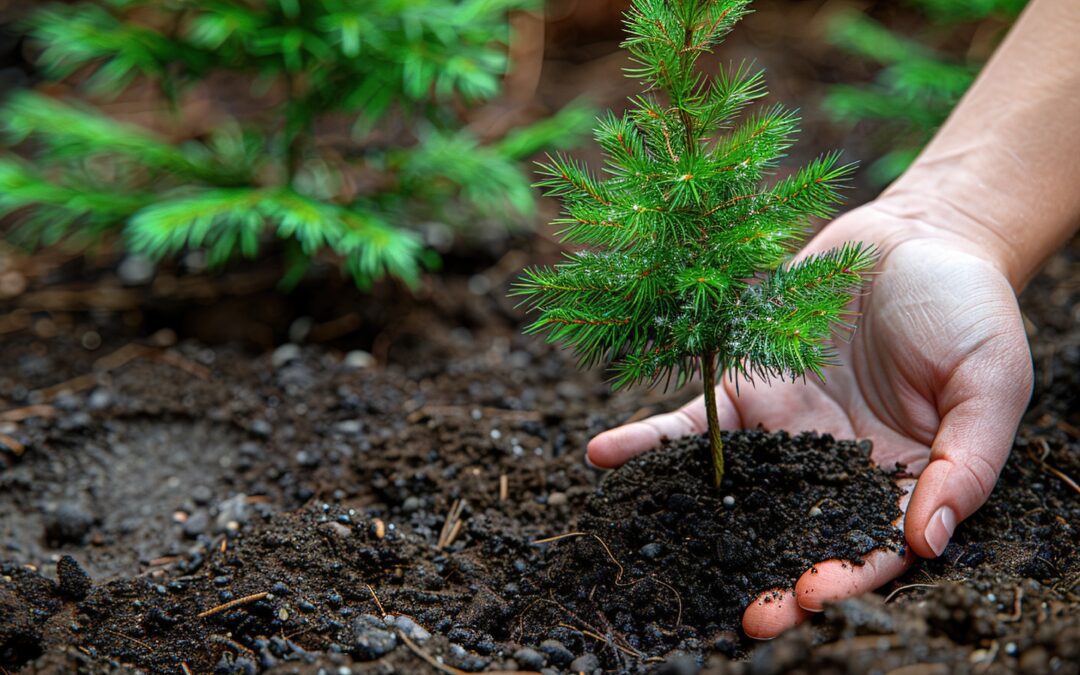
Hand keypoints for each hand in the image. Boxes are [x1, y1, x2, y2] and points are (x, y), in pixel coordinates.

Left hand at [586, 198, 1033, 638]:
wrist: (917, 236)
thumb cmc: (968, 310)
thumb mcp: (991, 384)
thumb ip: (967, 462)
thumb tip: (930, 542)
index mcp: (900, 480)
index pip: (871, 547)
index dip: (844, 577)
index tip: (809, 596)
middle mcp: (835, 467)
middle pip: (796, 535)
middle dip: (767, 576)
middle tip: (742, 618)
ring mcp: (785, 432)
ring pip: (736, 491)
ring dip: (694, 521)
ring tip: (655, 548)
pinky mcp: (745, 390)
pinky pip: (694, 423)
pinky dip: (650, 441)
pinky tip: (604, 455)